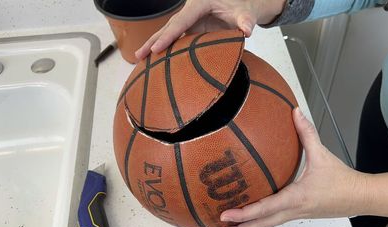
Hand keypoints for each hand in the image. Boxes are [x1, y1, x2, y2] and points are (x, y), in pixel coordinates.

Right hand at [135, 0, 285, 59]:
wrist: (243, 6)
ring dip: (155, 45)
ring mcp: (190, 20)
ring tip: (140, 59)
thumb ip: (246, 20)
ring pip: (169, 32)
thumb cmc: (242, 7)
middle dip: (154, 41)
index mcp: (199, 3)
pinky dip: (166, 49)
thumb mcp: (245, 13)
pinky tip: (156, 60)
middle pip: (169, 26)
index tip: (157, 50)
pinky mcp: (192, 28)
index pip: (181, 21)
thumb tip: (248, 30)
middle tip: (139, 55)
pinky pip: (177, 39)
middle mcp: (190, 11)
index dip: (169, 36)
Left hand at [218, 108, 368, 226]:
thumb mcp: (323, 154)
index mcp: (297, 197)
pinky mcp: (298, 214)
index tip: (226, 214)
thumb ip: (307, 133)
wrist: (361, 197)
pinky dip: (259, 222)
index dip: (245, 213)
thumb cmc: (342, 181)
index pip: (267, 208)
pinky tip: (251, 218)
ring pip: (267, 225)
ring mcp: (296, 214)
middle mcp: (294, 210)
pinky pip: (274, 219)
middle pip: (262, 224)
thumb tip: (295, 112)